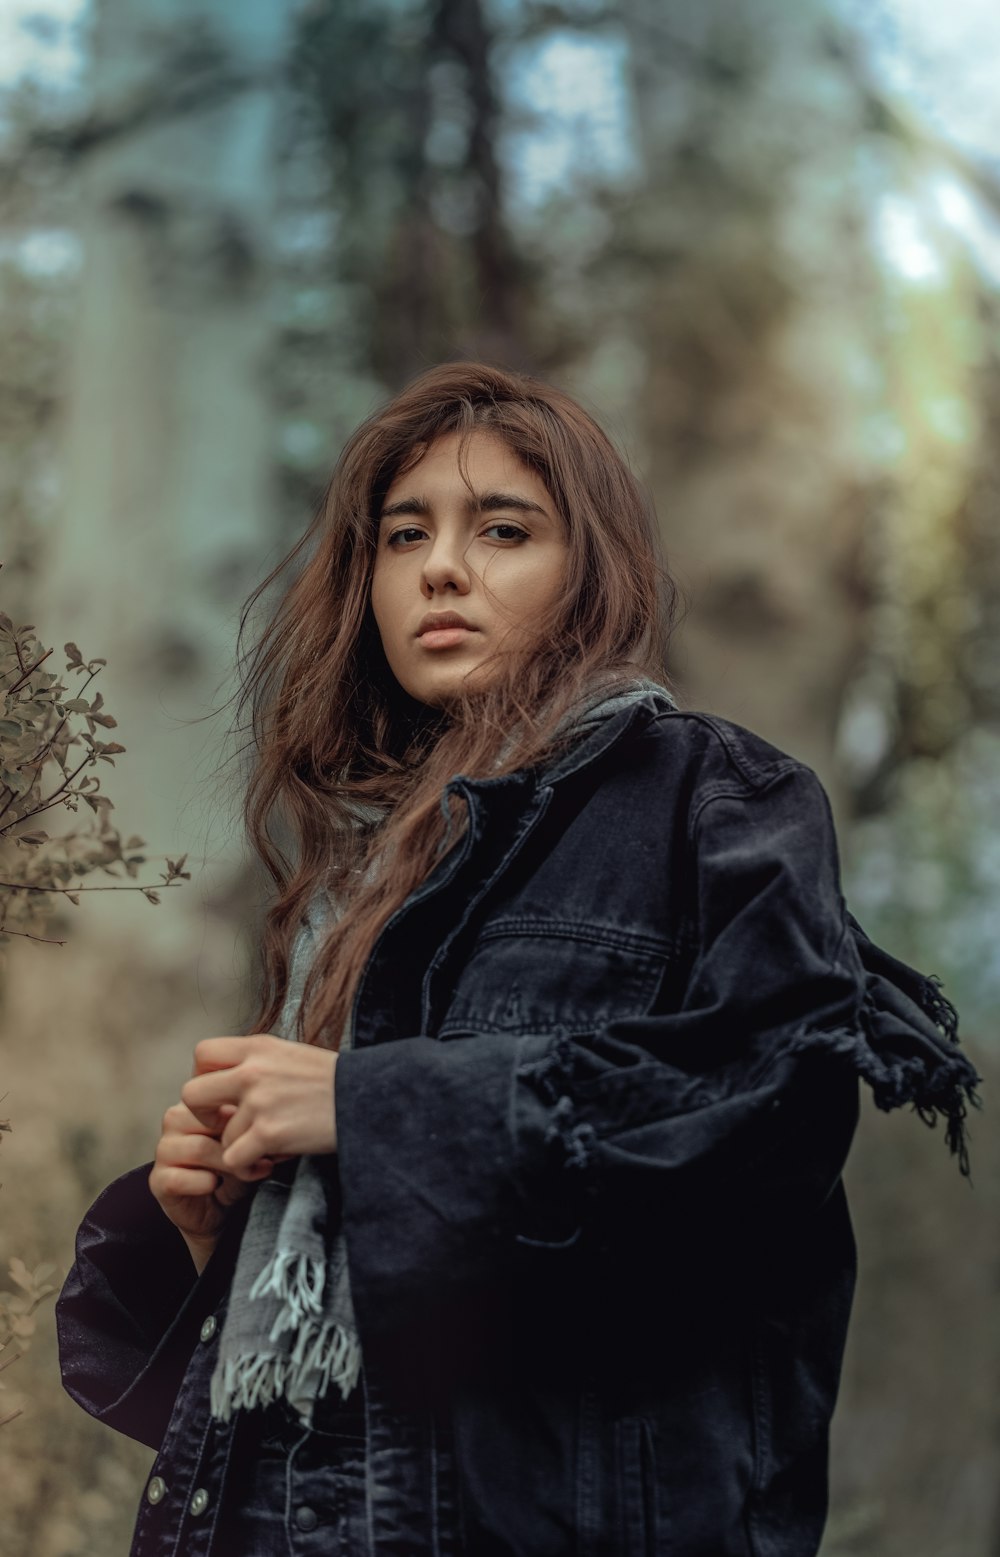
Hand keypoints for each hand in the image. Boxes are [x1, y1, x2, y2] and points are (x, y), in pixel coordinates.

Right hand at [148, 1099, 263, 1252]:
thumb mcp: (250, 1139)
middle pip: (209, 1119)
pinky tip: (216, 1185)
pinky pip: (180, 1177)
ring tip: (245, 1173)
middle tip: (259, 1157)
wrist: (219, 1210)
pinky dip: (204, 1182)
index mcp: (198, 1102)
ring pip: (200, 1148)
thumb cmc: (237, 1167)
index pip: (213, 1090)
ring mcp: (164, 1148)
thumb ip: (252, 1120)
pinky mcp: (158, 1179)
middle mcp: (176, 1119)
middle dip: (238, 1141)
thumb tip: (267, 1114)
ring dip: (227, 1164)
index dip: (239, 1106)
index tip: (261, 1125)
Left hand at [180, 1034, 338, 1178]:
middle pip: (192, 1093)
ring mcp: (260, 1102)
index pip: (202, 1054)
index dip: (202, 1077)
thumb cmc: (335, 1082)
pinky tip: (267, 1163)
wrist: (370, 1098)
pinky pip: (234, 1158)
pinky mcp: (269, 1133)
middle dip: (203, 1116)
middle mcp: (253, 1070)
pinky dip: (247, 1167)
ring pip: (220, 1135)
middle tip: (224, 1125)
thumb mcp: (294, 1056)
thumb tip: (230, 1076)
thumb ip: (259, 1062)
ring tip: (264, 1149)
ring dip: (238, 1147)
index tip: (220, 1095)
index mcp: (259, 1047)